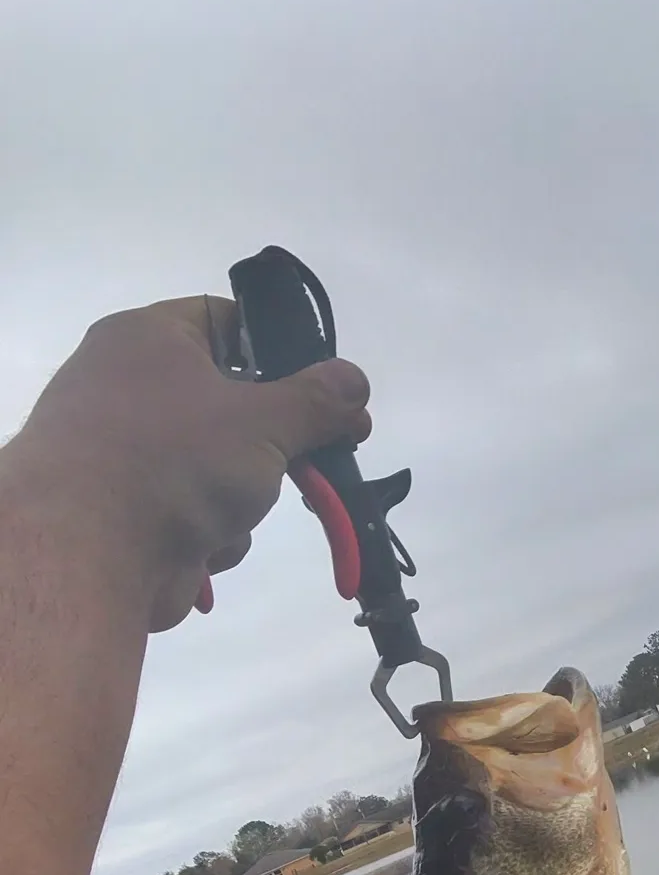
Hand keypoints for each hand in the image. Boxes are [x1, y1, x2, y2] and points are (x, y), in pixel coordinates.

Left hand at [9, 295, 370, 630]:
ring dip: (247, 492)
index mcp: (148, 339)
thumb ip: (318, 400)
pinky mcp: (134, 510)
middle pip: (233, 402)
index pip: (226, 318)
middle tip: (328, 450)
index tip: (326, 383)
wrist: (85, 555)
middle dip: (277, 440)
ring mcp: (130, 452)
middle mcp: (131, 386)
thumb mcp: (265, 419)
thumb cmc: (172, 460)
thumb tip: (356, 382)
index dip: (280, 347)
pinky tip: (207, 540)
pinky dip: (216, 527)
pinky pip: (200, 508)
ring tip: (240, 509)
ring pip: (224, 463)